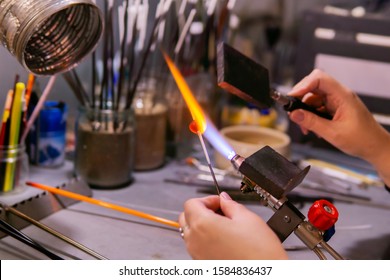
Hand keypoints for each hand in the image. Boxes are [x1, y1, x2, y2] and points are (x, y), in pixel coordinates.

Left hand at [178, 192, 287, 259]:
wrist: (266, 277)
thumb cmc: (259, 253)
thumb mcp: (247, 218)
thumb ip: (231, 205)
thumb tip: (224, 199)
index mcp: (203, 225)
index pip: (191, 203)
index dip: (207, 199)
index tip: (220, 202)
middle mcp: (195, 241)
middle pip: (186, 217)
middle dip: (201, 210)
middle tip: (221, 211)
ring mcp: (197, 254)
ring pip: (190, 233)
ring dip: (203, 225)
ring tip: (225, 226)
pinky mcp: (203, 264)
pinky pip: (197, 246)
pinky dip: (205, 239)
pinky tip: (225, 239)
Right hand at [288, 69, 389, 185]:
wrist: (375, 147)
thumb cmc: (363, 140)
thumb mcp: (333, 133)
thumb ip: (311, 122)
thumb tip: (294, 114)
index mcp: (342, 96)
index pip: (319, 78)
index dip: (303, 85)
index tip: (292, 97)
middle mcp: (339, 95)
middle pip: (313, 87)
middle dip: (301, 100)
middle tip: (294, 113)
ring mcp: (337, 101)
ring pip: (313, 99)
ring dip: (305, 112)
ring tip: (305, 127)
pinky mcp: (335, 109)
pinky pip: (317, 107)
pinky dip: (311, 117)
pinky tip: (313, 128)